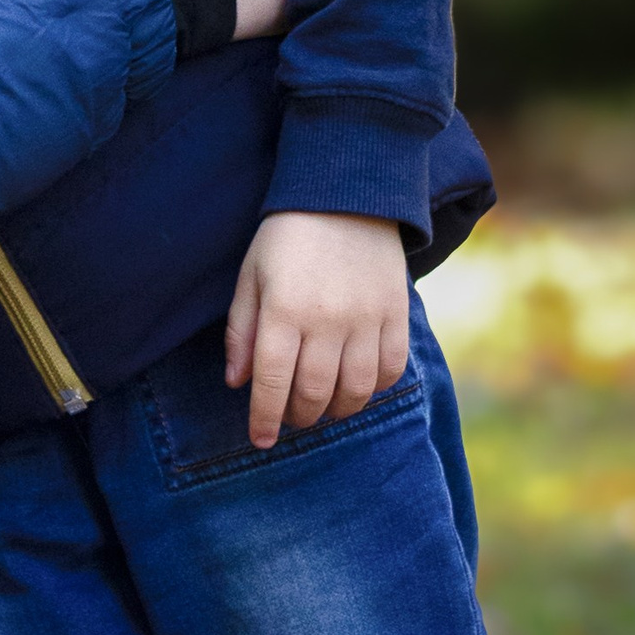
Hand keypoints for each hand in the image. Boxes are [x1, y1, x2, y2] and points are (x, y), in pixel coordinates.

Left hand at [225, 212, 408, 449]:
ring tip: (323, 406)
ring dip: (336, 410)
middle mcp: (327, 320)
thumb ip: (242, 331)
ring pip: (355, 391)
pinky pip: (391, 370)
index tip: (260, 440)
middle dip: (299, 416)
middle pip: (314, 394)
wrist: (346, 194)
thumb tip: (238, 383)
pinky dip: (374, 388)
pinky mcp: (396, 314)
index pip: (273, 383)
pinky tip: (356, 384)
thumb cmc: (287, 238)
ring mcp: (367, 319)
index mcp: (284, 311)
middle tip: (291, 416)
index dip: (265, 419)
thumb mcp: (251, 277)